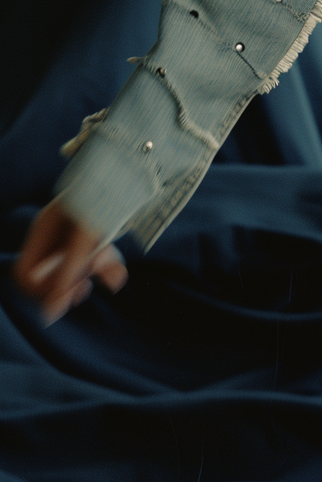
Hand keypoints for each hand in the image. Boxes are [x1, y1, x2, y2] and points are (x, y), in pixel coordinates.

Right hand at [12, 197, 126, 324]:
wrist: (137, 167)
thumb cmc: (107, 197)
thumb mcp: (87, 235)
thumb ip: (68, 273)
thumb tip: (49, 314)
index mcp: (43, 229)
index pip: (24, 273)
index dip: (40, 289)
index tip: (65, 290)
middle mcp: (55, 234)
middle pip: (49, 275)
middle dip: (69, 283)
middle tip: (85, 287)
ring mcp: (76, 236)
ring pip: (76, 270)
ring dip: (91, 275)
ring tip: (110, 274)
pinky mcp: (97, 238)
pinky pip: (95, 262)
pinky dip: (107, 270)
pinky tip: (116, 276)